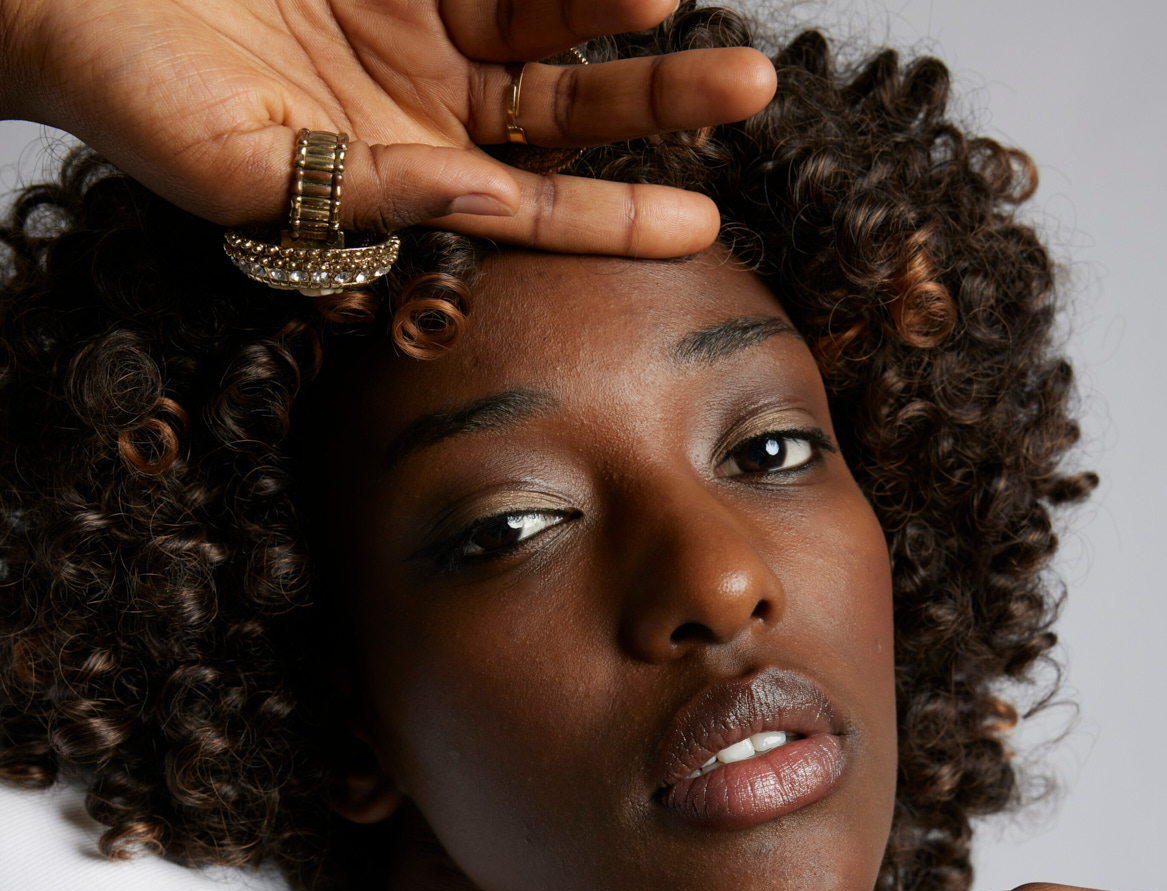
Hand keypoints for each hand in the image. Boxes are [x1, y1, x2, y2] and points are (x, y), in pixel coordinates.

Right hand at [2, 0, 775, 253]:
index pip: (533, 210)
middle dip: (658, 101)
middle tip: (748, 91)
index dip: (615, 220)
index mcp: (404, 179)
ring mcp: (422, 15)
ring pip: (553, 15)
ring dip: (625, 9)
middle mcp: (429, 101)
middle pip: (570, 108)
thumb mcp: (251, 175)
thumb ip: (372, 197)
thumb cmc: (137, 98)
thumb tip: (488, 201)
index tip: (699, 227)